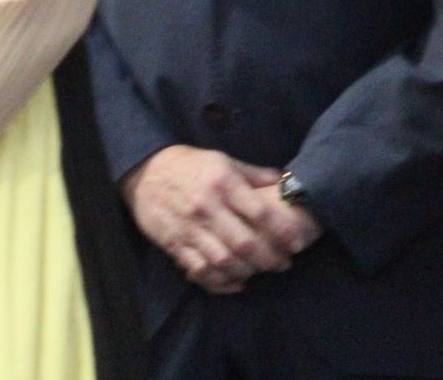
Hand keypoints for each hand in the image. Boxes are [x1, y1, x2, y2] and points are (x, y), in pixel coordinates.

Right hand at [120, 146, 307, 292]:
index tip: (297, 242)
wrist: (145, 172)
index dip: (282, 230)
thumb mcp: (224, 161)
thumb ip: (254, 175)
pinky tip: (237, 282)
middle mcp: (207, 207)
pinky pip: (199, 270)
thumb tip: (284, 181)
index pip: (259, 212)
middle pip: (243, 242)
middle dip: (269, 258)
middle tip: (285, 263)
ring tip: (262, 272)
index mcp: (223, 183)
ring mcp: (189, 228)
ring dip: (247, 271)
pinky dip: (220, 281)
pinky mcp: (174, 245)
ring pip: (223, 260)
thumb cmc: (190, 165)